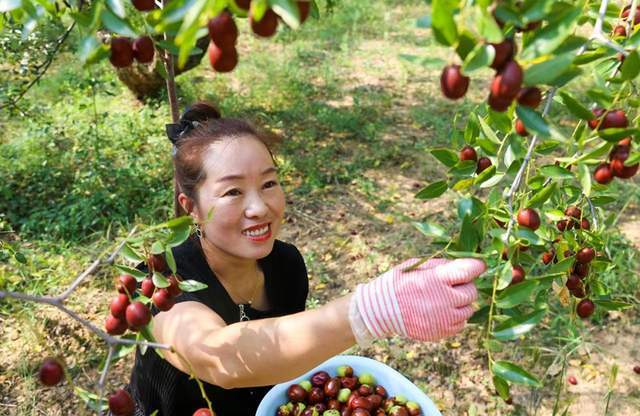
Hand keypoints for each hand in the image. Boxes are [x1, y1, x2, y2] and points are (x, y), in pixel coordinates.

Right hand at [348, 258, 485, 344]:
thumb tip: (466, 265)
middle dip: (465, 286)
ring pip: (469, 309)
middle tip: (451, 286)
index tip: (478, 266)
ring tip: (443, 300)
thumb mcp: (417, 266)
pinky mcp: (442, 332)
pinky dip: (455, 318)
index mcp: (438, 279)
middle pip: (472, 292)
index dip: (476, 267)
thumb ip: (442, 265)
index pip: (470, 270)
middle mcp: (446, 300)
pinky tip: (440, 312)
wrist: (381, 310)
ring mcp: (445, 319)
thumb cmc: (399, 283)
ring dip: (461, 304)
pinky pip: (461, 324)